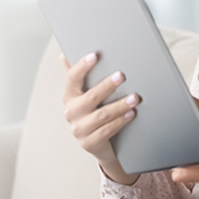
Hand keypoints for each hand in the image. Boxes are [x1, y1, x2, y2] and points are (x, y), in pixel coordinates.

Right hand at [60, 52, 139, 182]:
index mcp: (69, 97)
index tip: (95, 55)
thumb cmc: (92, 113)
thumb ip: (77, 76)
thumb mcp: (84, 95)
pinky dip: (120, 121)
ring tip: (134, 98)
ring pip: (102, 115)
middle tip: (121, 75)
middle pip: (90, 97)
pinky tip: (131, 113)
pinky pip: (107, 131)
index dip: (82, 66)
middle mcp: (71, 112)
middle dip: (107, 86)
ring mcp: (79, 129)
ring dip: (120, 106)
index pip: (72, 78)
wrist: (97, 144)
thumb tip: (64, 54)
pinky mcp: (89, 143)